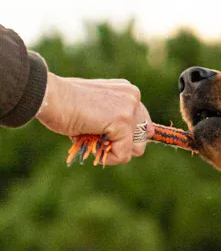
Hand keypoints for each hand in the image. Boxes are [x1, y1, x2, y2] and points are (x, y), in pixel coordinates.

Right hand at [37, 74, 153, 164]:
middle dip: (122, 144)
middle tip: (98, 139)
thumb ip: (111, 117)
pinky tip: (91, 146)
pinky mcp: (122, 123)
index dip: (126, 135)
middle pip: (143, 136)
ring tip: (92, 140)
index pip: (142, 122)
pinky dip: (107, 158)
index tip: (106, 137)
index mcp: (127, 91)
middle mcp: (133, 97)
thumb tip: (120, 140)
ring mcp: (129, 109)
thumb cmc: (62, 102)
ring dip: (114, 151)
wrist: (48, 95)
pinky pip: (123, 155)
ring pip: (136, 148)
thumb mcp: (94, 107)